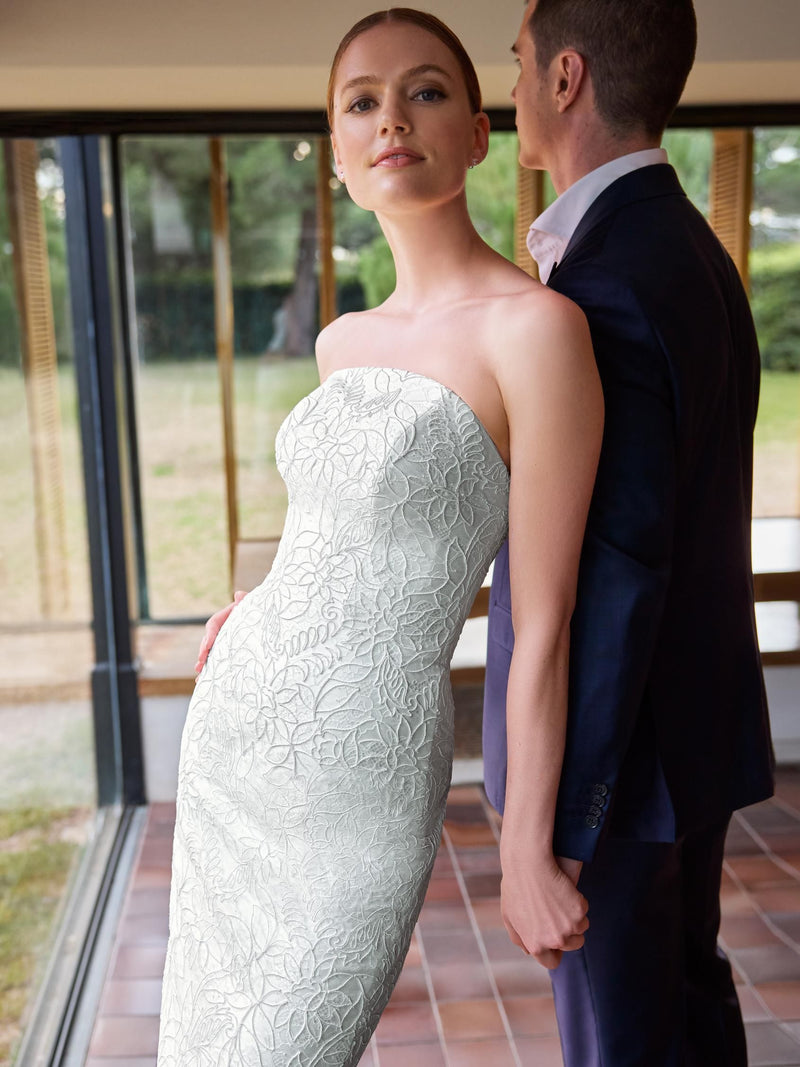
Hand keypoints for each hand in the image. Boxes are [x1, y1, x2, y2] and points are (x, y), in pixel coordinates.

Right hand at [195, 590, 246, 673]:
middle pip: (207, 641)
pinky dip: (208, 669)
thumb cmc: (252, 610)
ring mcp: (219, 642)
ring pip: (208, 652)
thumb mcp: (249, 605)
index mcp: (222, 619)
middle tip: (201, 661)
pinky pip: (215, 659)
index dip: (210, 635)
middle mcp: (218, 631)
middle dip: (203, 652)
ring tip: (199, 672)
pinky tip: (202, 680)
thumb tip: (239, 595)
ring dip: (203, 662)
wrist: (257, 619)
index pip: (212, 626)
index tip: (208, 644)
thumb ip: (244, 600)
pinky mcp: (223, 651)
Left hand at [500, 852, 587, 969]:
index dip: (554, 951)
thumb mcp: (510, 916)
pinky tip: (564, 890)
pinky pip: (584, 912)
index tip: (554, 939)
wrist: (528, 863)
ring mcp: (569, 927)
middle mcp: (555, 940)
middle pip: (572, 945)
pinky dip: (578, 903)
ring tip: (559, 900)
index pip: (552, 962)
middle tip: (558, 913)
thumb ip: (519, 938)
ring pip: (580, 928)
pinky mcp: (579, 911)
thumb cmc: (516, 886)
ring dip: (574, 918)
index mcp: (536, 946)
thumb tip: (529, 951)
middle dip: (568, 933)